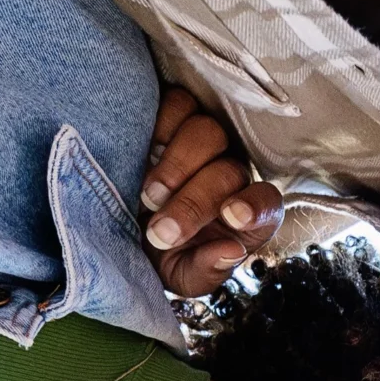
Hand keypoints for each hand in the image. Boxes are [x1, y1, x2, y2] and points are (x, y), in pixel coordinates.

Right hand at [141, 86, 283, 296]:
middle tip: (161, 230)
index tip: (232, 217)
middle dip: (194, 202)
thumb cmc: (156, 252)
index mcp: (243, 214)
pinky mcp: (173, 115)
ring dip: (177, 165)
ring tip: (149, 196)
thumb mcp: (179, 276)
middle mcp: (228, 171)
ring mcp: (202, 141)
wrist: (113, 227)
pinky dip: (161, 125)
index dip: (254, 206)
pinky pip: (177, 105)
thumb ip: (206, 271)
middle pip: (227, 171)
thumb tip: (230, 252)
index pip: (266, 201)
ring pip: (206, 133)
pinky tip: (142, 151)